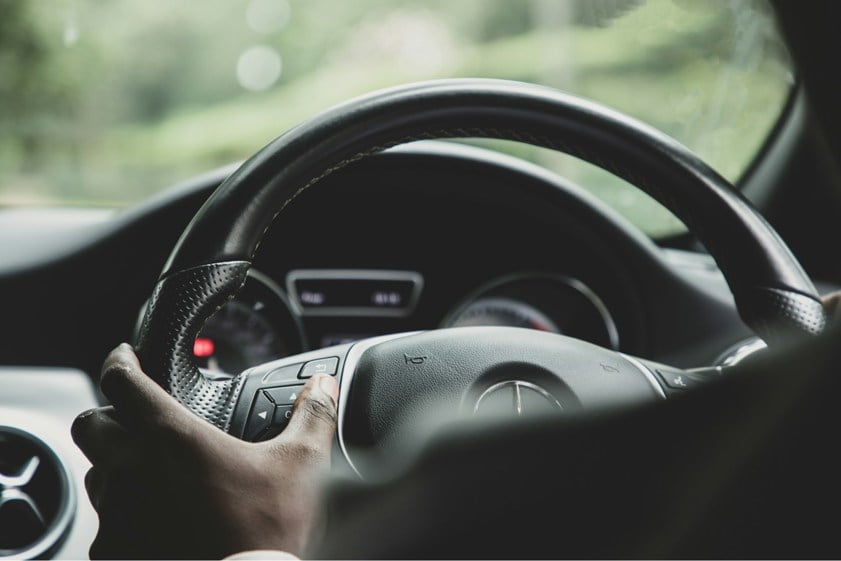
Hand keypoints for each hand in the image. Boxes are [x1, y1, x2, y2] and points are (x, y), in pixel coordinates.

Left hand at [71, 344, 338, 558]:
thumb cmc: (269, 532)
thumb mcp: (302, 465)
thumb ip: (313, 415)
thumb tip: (324, 385)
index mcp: (170, 439)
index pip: (121, 380)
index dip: (120, 360)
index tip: (125, 356)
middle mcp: (131, 473)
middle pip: (90, 426)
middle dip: (108, 414)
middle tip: (134, 417)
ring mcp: (116, 519)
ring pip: (95, 477)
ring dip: (115, 468)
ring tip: (150, 475)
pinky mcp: (114, 555)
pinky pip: (105, 528)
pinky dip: (124, 518)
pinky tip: (156, 523)